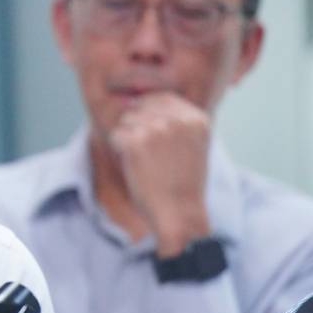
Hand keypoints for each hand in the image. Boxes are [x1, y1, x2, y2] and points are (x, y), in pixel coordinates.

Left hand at [109, 92, 211, 256]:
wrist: (179, 215)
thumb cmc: (181, 184)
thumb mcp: (191, 145)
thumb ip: (173, 120)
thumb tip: (137, 98)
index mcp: (196, 118)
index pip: (161, 98)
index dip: (148, 114)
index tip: (152, 139)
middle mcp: (178, 119)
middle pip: (140, 107)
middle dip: (137, 127)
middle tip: (148, 155)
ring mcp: (157, 128)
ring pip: (126, 120)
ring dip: (128, 140)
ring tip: (145, 162)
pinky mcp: (136, 141)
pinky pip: (116, 135)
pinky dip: (120, 151)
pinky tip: (135, 167)